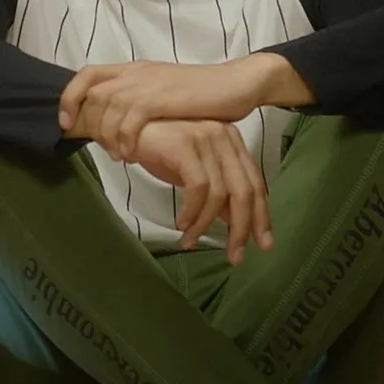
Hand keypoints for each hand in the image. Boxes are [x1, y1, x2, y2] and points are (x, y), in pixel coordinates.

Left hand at [60, 57, 281, 157]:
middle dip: (87, 122)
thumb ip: (139, 101)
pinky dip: (125, 139)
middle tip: (97, 147)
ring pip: (109, 108)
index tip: (66, 122)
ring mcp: (149, 83)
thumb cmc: (201, 95)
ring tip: (119, 155)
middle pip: (92, 93)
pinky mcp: (163, 98)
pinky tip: (131, 155)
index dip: (70, 97)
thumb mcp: (162, 92)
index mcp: (134, 69)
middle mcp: (136, 73)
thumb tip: (115, 122)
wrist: (236, 83)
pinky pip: (130, 120)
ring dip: (108, 136)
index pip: (87, 74)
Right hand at [124, 119, 273, 263]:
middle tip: (235, 255)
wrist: (120, 128)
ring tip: (190, 240)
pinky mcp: (184, 144)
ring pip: (220, 193)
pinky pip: (198, 187)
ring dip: (204, 224)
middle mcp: (224, 135)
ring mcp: (205, 137)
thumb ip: (215, 191)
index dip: (261, 216)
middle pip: (244, 190)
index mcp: (231, 141)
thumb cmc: (155, 148)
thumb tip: (234, 221)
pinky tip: (181, 223)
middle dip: (241, 228)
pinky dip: (191, 211)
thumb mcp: (191, 171)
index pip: (255, 183)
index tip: (262, 244)